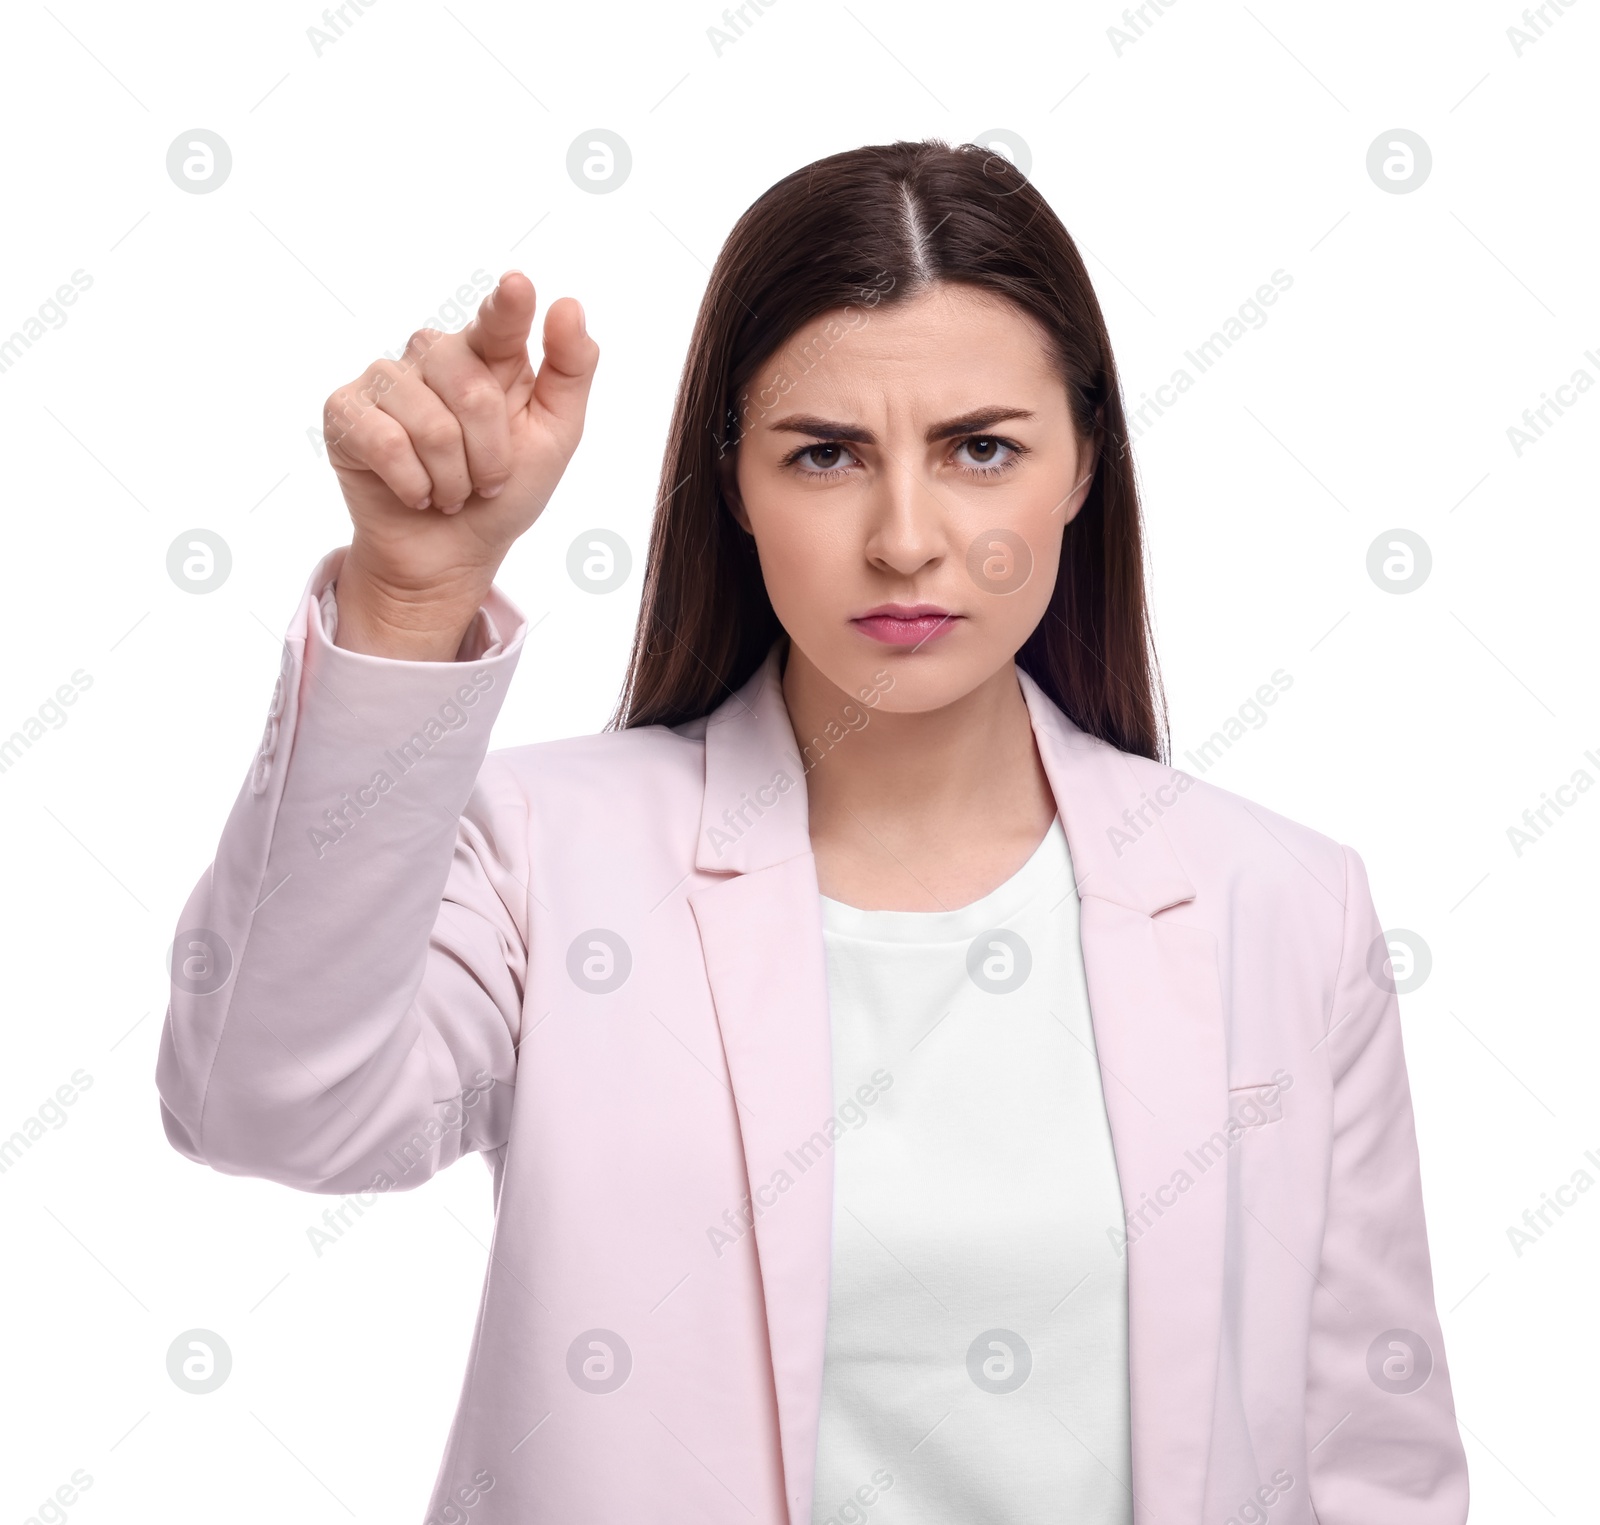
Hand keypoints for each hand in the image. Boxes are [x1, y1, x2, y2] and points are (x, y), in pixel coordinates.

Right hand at [322, 271, 597, 656]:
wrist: (451, 552)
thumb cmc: (502, 490)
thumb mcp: (553, 436)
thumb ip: (568, 372)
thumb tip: (568, 305)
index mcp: (487, 353)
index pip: (499, 322)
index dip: (508, 308)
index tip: (518, 287)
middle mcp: (433, 355)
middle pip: (473, 393)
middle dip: (490, 457)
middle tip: (486, 482)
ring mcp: (385, 379)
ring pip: (431, 427)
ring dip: (452, 480)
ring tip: (450, 490)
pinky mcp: (345, 412)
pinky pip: (387, 445)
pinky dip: (412, 486)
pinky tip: (415, 493)